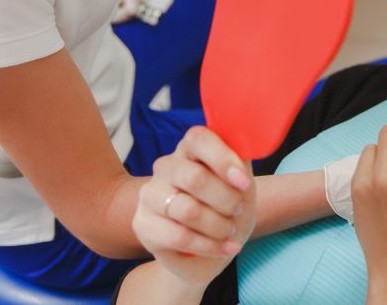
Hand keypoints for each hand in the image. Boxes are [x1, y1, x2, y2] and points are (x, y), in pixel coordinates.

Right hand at [132, 126, 255, 286]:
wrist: (211, 249)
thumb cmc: (227, 208)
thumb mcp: (242, 186)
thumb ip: (241, 165)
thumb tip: (244, 151)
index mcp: (190, 148)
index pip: (198, 139)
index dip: (223, 159)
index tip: (243, 183)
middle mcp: (166, 166)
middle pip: (194, 178)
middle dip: (226, 200)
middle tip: (237, 211)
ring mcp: (150, 194)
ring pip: (187, 210)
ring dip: (219, 226)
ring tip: (230, 232)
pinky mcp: (142, 224)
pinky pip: (179, 236)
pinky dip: (209, 246)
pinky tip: (223, 248)